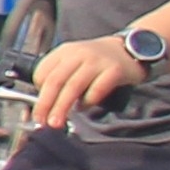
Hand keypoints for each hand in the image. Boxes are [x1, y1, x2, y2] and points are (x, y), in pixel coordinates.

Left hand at [31, 33, 148, 126]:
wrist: (130, 48)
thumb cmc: (97, 60)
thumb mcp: (74, 60)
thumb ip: (61, 76)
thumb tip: (46, 104)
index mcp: (64, 51)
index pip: (43, 72)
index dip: (38, 92)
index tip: (38, 108)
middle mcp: (78, 53)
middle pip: (56, 80)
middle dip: (45, 104)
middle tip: (41, 121)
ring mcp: (97, 61)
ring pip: (73, 86)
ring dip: (62, 107)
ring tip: (56, 122)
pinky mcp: (115, 70)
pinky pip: (97, 89)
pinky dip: (87, 101)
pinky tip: (82, 108)